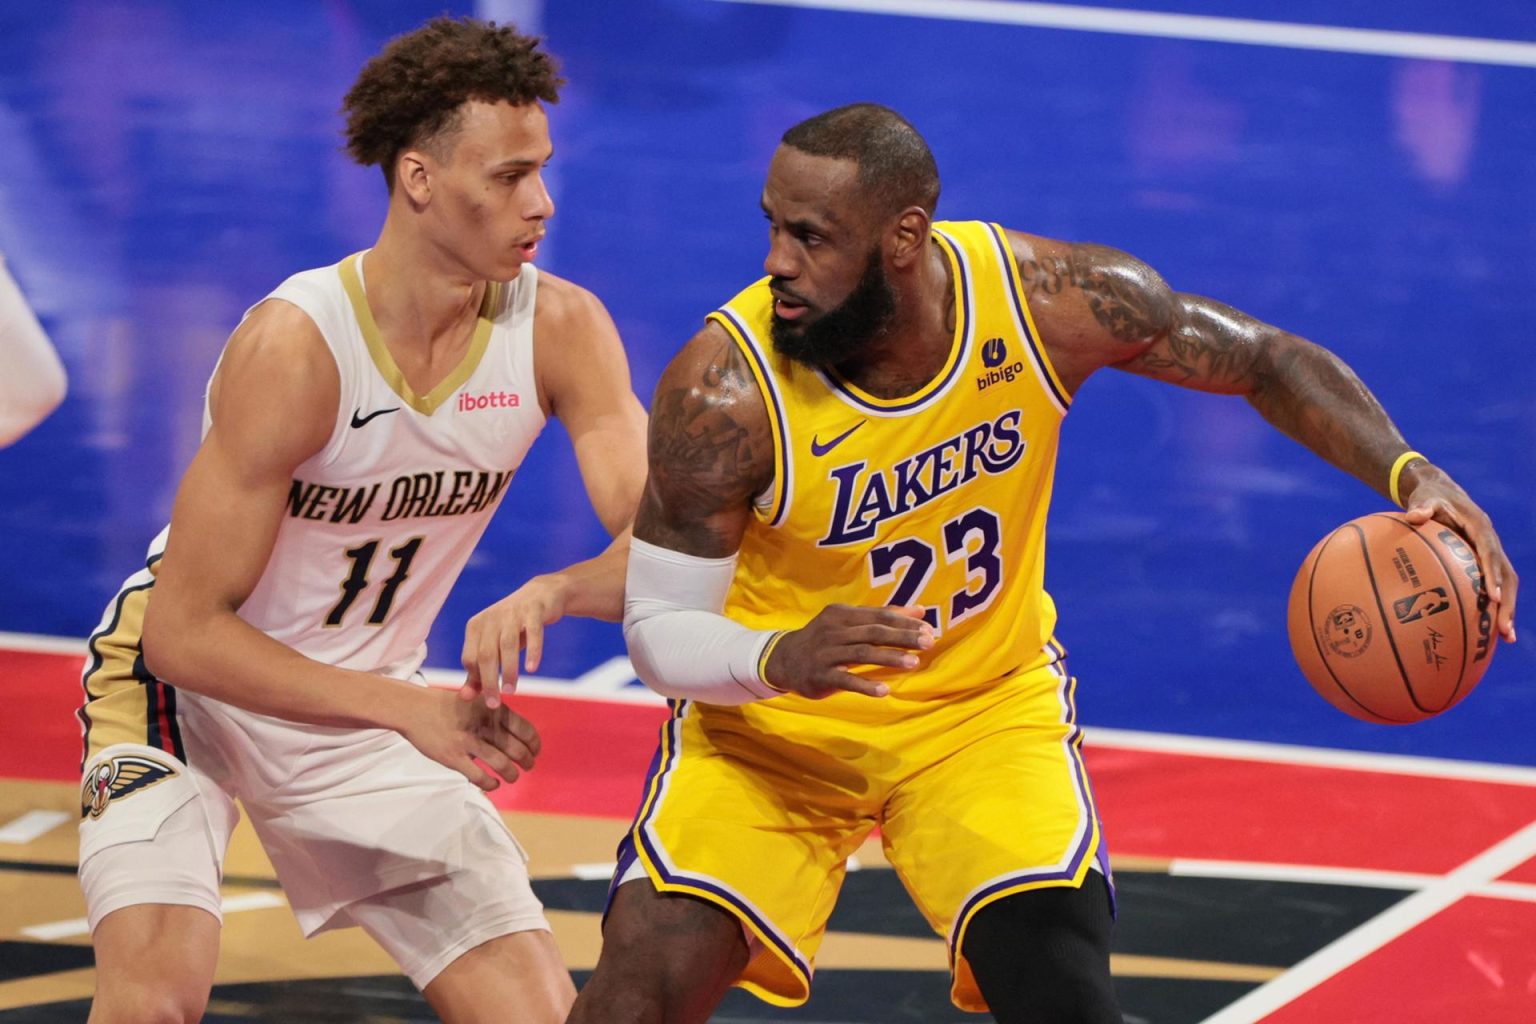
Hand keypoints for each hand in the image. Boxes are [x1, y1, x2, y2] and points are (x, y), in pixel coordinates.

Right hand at [402, 686, 541, 791]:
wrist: (415, 709)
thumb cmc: (448, 706)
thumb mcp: (478, 702)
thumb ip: (497, 716)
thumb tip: (520, 736)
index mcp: (493, 710)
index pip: (525, 729)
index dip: (534, 744)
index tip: (535, 752)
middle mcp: (484, 725)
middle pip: (517, 749)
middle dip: (527, 761)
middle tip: (528, 766)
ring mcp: (468, 742)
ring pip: (502, 765)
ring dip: (512, 774)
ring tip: (513, 777)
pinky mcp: (453, 757)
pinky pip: (479, 777)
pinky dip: (490, 784)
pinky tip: (493, 784)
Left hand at [459, 574, 569, 707]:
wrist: (541, 595)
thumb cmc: (514, 626)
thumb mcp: (494, 647)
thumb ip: (478, 672)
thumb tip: (464, 698)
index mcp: (476, 626)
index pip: (470, 658)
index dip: (477, 679)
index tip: (490, 697)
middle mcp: (491, 618)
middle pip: (486, 654)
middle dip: (489, 681)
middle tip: (495, 703)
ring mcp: (513, 613)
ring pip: (507, 645)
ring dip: (508, 670)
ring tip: (511, 690)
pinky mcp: (534, 611)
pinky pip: (533, 632)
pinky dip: (532, 651)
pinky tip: (532, 669)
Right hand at [764, 604, 933, 698]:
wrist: (784, 659)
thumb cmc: (825, 640)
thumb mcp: (848, 623)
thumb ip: (882, 617)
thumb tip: (920, 611)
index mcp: (842, 614)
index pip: (878, 616)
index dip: (904, 622)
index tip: (929, 630)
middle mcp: (834, 630)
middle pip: (873, 632)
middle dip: (902, 637)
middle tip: (929, 643)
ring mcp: (826, 653)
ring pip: (862, 653)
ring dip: (889, 657)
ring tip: (913, 663)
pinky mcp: (820, 676)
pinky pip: (845, 680)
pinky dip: (865, 685)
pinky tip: (884, 691)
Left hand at [1401, 463, 1517, 642]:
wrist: (1441, 491)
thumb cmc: (1431, 497)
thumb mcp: (1425, 498)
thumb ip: (1421, 507)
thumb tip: (1413, 515)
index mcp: (1481, 527)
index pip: (1490, 554)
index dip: (1493, 575)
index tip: (1491, 597)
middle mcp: (1491, 542)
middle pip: (1507, 576)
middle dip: (1507, 603)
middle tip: (1504, 629)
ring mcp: (1491, 553)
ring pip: (1506, 584)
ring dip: (1507, 609)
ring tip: (1506, 638)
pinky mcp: (1485, 561)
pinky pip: (1493, 585)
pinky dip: (1493, 605)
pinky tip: (1484, 629)